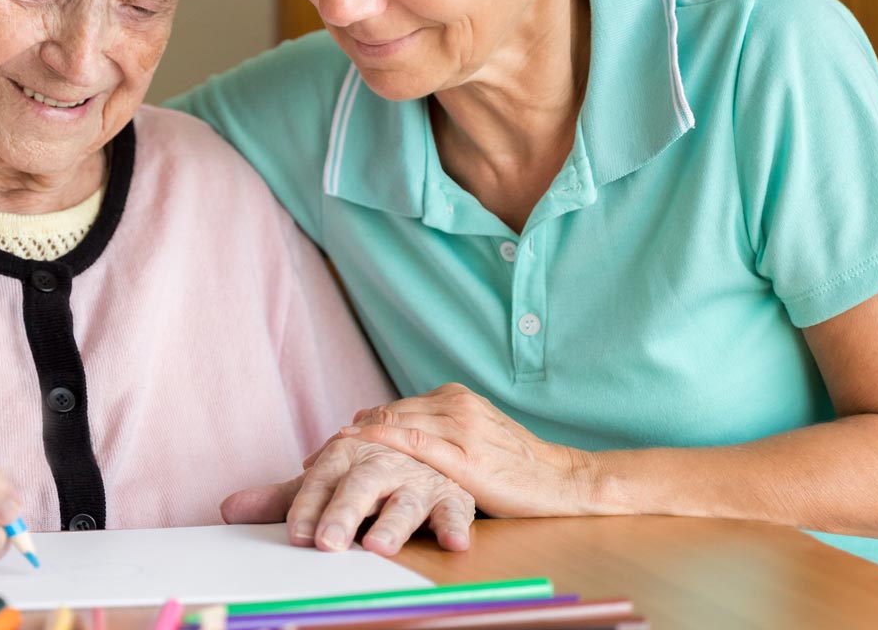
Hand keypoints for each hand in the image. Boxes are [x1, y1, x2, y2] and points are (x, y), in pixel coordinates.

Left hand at [221, 438, 476, 555]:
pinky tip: (454, 543)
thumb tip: (226, 510)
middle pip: (359, 487)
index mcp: (345, 456)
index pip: (320, 482)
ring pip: (405, 500)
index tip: (297, 535)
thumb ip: (283, 500)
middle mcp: (381, 464)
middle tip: (328, 543)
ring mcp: (417, 479)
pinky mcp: (451, 494)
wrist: (425, 447)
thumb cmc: (367, 477)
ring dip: (394, 523)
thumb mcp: (326, 484)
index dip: (307, 508)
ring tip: (379, 545)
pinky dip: (456, 525)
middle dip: (343, 514)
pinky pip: (457, 509)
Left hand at [324, 383, 598, 519]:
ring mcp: (461, 428)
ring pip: (394, 426)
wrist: (564, 480)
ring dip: (356, 444)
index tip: (328, 446)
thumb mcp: (476, 436)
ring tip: (322, 464)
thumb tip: (388, 432)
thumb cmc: (516, 466)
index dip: (358, 427)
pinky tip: (359, 453)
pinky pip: (415, 445)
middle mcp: (455, 405)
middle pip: (387, 415)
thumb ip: (437, 429)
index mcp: (455, 397)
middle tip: (314, 460)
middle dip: (348, 438)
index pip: (393, 408)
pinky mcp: (466, 456)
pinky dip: (382, 443)